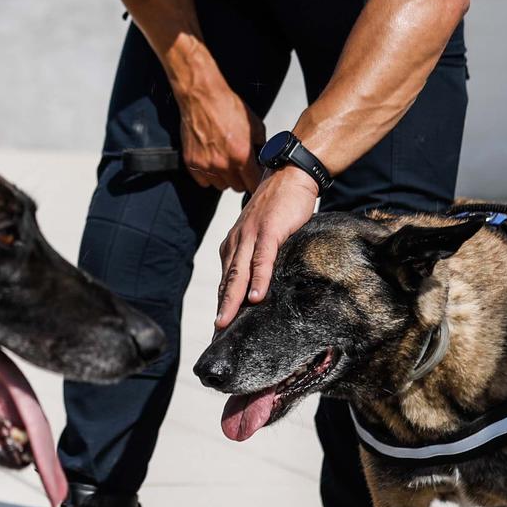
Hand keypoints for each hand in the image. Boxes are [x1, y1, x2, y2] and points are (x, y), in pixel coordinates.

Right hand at [173, 62, 263, 192]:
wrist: (202, 97)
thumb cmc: (226, 106)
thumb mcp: (255, 124)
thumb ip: (260, 144)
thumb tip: (263, 155)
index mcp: (241, 155)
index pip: (253, 184)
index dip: (256, 181)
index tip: (255, 177)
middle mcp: (223, 164)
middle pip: (237, 187)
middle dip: (241, 179)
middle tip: (240, 167)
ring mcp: (205, 165)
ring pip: (220, 186)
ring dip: (224, 178)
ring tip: (225, 163)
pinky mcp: (191, 162)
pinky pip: (203, 181)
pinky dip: (208, 175)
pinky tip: (211, 162)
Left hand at [216, 167, 319, 327]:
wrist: (290, 175)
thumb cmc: (280, 206)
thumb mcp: (265, 232)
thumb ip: (262, 254)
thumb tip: (265, 280)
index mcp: (235, 243)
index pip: (226, 277)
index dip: (221, 302)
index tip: (219, 326)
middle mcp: (237, 241)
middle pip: (227, 280)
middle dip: (220, 307)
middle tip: (216, 332)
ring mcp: (252, 236)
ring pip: (239, 273)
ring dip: (232, 299)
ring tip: (226, 323)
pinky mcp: (270, 232)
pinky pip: (262, 260)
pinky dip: (259, 280)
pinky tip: (257, 298)